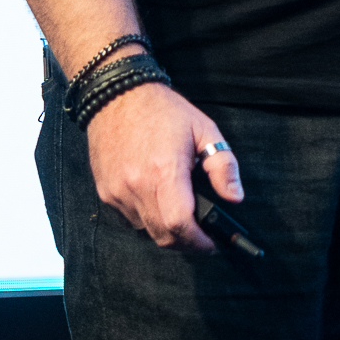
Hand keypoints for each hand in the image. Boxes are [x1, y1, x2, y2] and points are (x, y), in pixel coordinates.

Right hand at [84, 81, 242, 252]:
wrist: (116, 96)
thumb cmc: (162, 111)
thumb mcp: (204, 130)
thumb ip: (223, 166)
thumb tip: (235, 197)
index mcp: (164, 171)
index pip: (180, 225)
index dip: (199, 242)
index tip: (212, 244)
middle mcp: (136, 186)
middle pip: (163, 236)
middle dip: (186, 242)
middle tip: (201, 236)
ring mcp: (117, 191)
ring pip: (145, 229)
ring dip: (165, 229)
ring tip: (179, 212)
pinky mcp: (105, 191)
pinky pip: (129, 218)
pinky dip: (146, 217)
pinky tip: (156, 198)